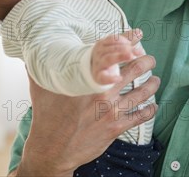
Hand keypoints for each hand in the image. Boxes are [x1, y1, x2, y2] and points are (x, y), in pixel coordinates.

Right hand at [16, 55, 158, 176]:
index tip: (137, 37)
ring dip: (152, 84)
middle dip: (146, 61)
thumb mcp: (42, 88)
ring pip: (142, 92)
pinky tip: (152, 106)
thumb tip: (33, 56)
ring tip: (155, 80)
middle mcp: (103, 92)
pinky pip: (141, 116)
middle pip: (135, 69)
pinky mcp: (116, 127)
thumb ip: (42, 69)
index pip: (112, 54)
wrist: (51, 150)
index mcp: (87, 79)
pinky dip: (150, 109)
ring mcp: (111, 111)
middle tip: (150, 59)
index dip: (128, 42)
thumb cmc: (47, 117)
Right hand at [91, 29, 144, 85]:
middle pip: (112, 48)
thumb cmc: (105, 55)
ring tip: (131, 56)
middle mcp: (100, 53)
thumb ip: (127, 39)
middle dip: (126, 48)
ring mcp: (99, 65)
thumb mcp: (115, 45)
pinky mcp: (99, 77)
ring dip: (120, 56)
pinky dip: (110, 78)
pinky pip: (103, 77)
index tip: (136, 41)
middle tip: (139, 51)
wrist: (91, 70)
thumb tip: (139, 32)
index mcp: (103, 43)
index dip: (124, 40)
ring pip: (108, 59)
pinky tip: (119, 78)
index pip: (113, 39)